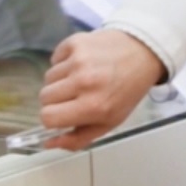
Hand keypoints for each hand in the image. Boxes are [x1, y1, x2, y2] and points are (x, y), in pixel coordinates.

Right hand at [37, 30, 165, 150]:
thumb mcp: (109, 122)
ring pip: (48, 77)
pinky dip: (63, 62)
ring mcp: (78, 59)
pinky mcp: (75, 41)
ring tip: (81, 78)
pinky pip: (54, 58)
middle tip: (74, 96)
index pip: (48, 117)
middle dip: (55, 100)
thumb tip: (48, 143)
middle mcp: (83, 82)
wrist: (142, 54)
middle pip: (44, 97)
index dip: (52, 118)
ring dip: (60, 81)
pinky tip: (81, 63)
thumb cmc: (126, 92)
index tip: (62, 114)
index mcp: (93, 106)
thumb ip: (78, 139)